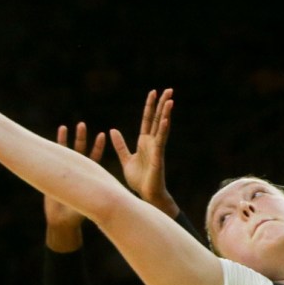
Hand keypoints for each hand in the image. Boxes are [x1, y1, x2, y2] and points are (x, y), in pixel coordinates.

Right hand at [44, 122, 105, 227]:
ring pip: (70, 150)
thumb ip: (95, 198)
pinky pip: (56, 155)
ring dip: (72, 138)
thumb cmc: (77, 216)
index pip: (95, 158)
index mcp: (88, 177)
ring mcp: (66, 170)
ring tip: (74, 126)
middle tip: (82, 125)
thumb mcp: (89, 205)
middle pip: (82, 150)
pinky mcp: (55, 172)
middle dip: (82, 138)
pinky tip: (60, 130)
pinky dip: (58, 143)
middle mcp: (78, 171)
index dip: (98, 147)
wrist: (62, 221)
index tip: (102, 134)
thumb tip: (109, 197)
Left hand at [110, 88, 177, 216]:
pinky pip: (161, 141)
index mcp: (144, 142)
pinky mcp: (158, 157)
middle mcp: (152, 142)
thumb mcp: (126, 159)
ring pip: (162, 127)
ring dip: (166, 113)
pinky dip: (164, 129)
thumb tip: (113, 130)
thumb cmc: (139, 180)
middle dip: (162, 104)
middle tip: (168, 89)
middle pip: (157, 119)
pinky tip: (167, 119)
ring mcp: (157, 149)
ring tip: (170, 99)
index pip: (148, 119)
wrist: (146, 195)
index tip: (153, 92)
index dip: (150, 106)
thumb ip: (120, 145)